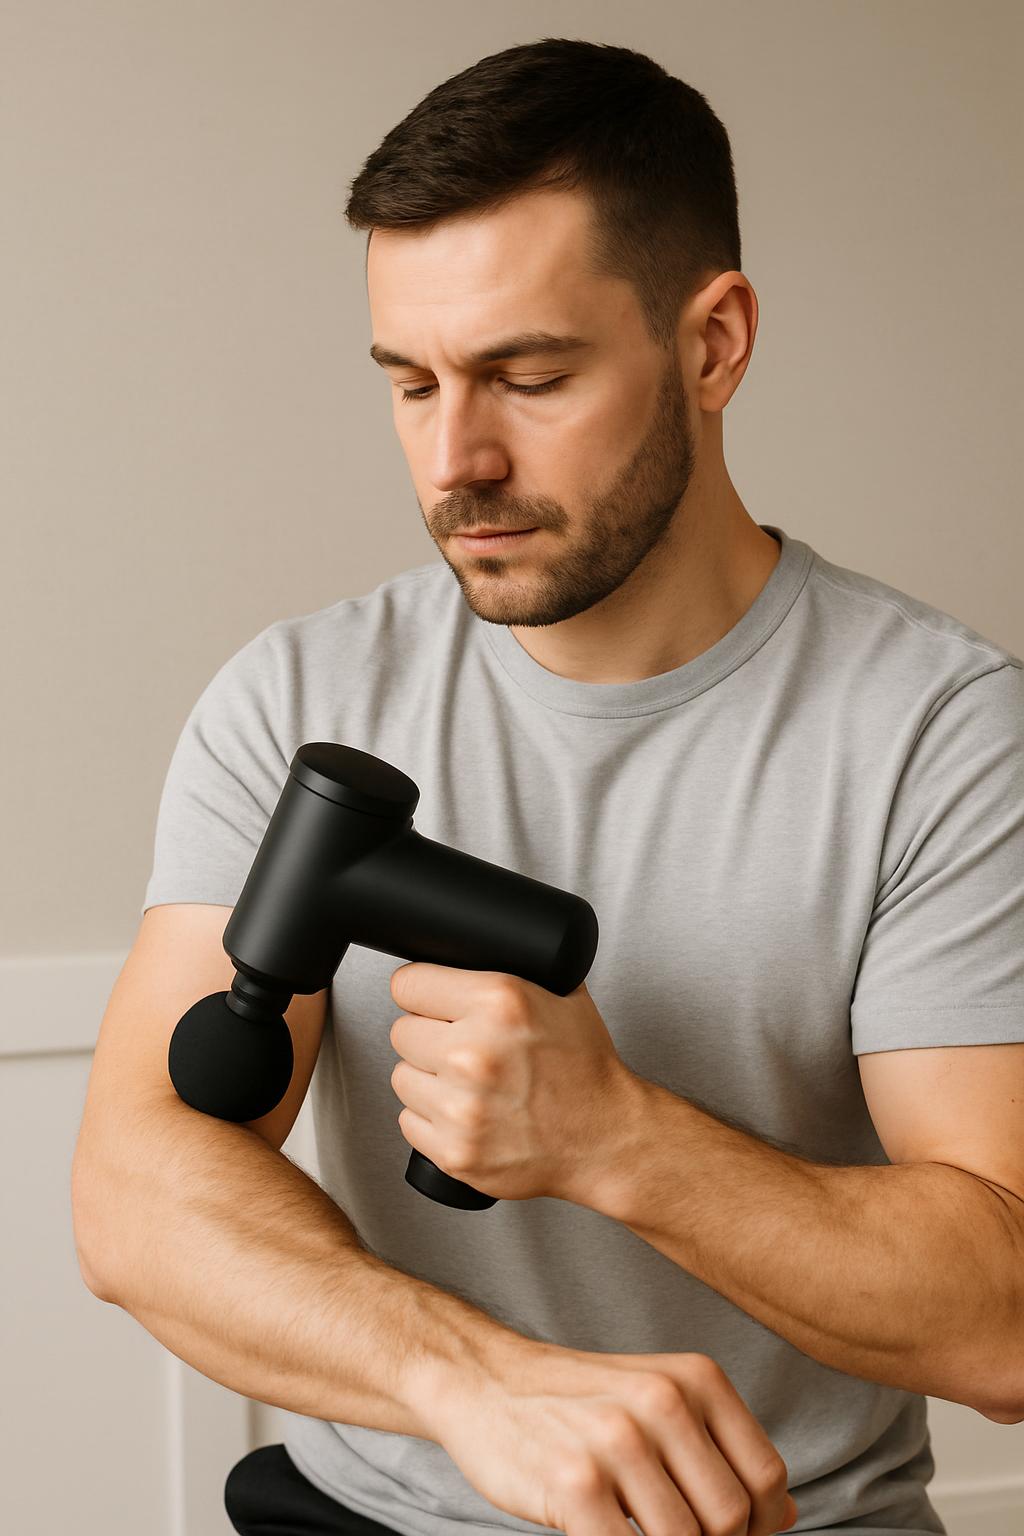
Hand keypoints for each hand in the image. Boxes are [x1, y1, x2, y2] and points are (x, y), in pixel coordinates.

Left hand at [388, 963, 635, 1203]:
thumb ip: (517, 968)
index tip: (429, 1000)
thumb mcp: (564, 996)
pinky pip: (408, 1121)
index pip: (408, 983)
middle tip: (459, 1045)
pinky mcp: (455, 1151)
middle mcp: (474, 1053)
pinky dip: (432, 1119)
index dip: (421, 991)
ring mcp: (461, 1107)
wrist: (607, 1139)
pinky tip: (465, 1113)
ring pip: (401, 1077)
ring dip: (427, 1079)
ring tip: (465, 1083)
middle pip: (401, 1031)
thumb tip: (475, 947)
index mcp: (499, 1002)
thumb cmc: (586, 1070)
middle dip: (428, 1036)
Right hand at [426, 1340, 798, 1534]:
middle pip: (732, 1519)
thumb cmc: (576, 1400)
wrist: (485, 1380)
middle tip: (671, 1535)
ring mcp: (618, 1441)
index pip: (766, 1478)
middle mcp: (664, 1401)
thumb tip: (785, 1516)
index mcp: (694, 1379)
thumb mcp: (657, 1398)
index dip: (760, 1526)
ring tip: (636, 1532)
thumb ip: (719, 1449)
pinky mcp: (574, 1483)